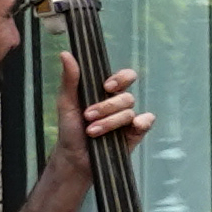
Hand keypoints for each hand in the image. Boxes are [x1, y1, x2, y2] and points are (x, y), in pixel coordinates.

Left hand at [39, 60, 146, 194]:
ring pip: (129, 112)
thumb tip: (65, 53)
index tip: (106, 87)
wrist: (74, 158)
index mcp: (106, 93)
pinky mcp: (135, 135)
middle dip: (106, 107)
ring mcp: (128, 120)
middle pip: (126, 97)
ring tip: (92, 132)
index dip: (120, 79)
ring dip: (109, 122)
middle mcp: (119, 104)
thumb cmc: (70, 129)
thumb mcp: (67, 102)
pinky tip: (133, 126)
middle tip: (88, 116)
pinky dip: (142, 122)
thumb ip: (70, 79)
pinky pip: (146, 122)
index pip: (124, 78)